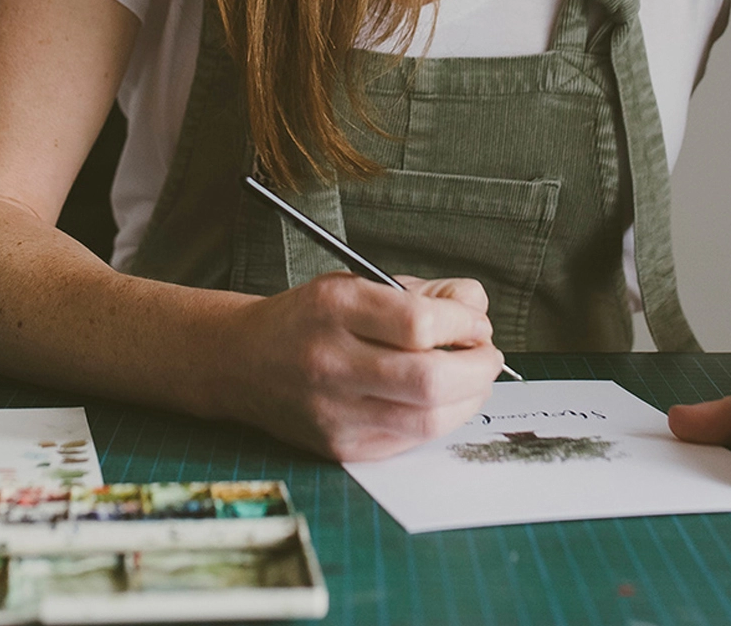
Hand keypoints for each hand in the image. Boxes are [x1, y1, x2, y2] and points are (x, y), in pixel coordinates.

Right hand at [222, 273, 502, 460]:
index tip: (475, 321)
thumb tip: (476, 309)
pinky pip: (410, 441)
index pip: (418, 323)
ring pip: (427, 419)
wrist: (243, 360)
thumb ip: (422, 293)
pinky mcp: (341, 448)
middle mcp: (331, 361)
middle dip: (478, 367)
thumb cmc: (310, 317)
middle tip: (487, 353)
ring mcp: (335, 412)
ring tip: (473, 377)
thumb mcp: (358, 282)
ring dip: (468, 398)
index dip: (463, 323)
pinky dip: (440, 420)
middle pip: (428, 379)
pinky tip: (443, 400)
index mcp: (335, 308)